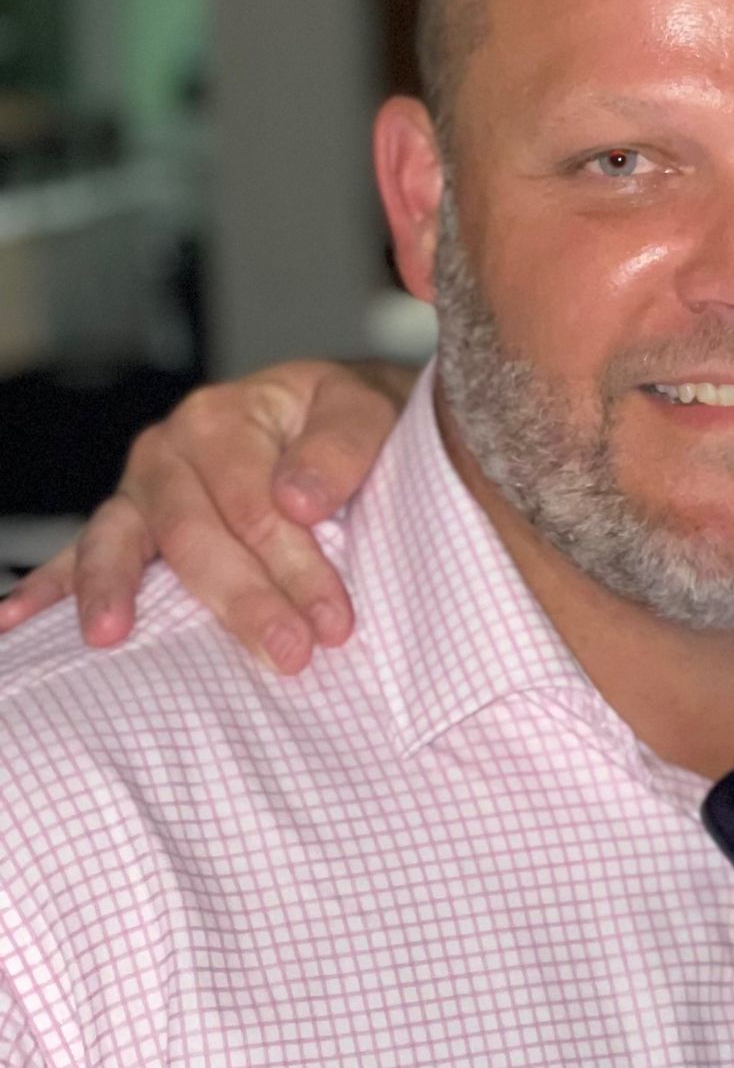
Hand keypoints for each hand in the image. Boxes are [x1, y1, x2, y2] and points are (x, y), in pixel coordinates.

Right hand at [0, 360, 414, 671]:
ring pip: (120, 541)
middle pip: (193, 533)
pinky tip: (14, 621)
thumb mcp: (365, 412)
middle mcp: (168, 450)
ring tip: (110, 637)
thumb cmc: (345, 425)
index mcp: (223, 418)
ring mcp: (138, 490)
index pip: (254, 504)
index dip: (296, 566)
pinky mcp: (127, 525)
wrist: (329, 420)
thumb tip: (299, 499)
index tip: (333, 623)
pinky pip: (79, 555)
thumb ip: (342, 449)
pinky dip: (47, 587)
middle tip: (287, 655)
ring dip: (114, 591)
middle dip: (241, 599)